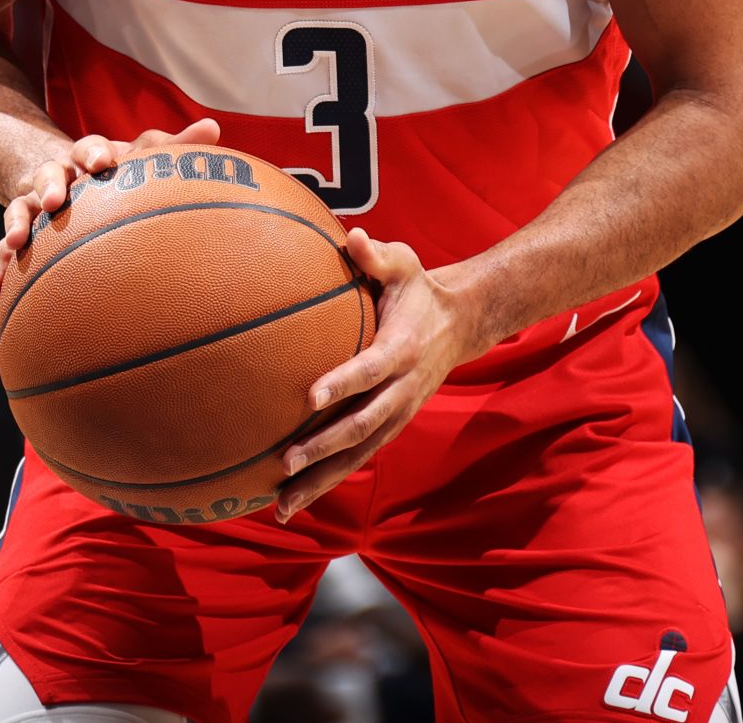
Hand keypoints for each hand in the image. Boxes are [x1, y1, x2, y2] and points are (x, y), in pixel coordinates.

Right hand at [0, 118, 219, 298]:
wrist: (72, 179)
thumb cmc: (119, 172)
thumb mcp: (142, 157)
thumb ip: (175, 147)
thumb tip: (214, 127)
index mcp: (88, 157)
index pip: (89, 148)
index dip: (94, 154)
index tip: (103, 163)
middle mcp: (57, 177)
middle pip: (48, 174)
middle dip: (50, 185)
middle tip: (54, 201)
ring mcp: (35, 205)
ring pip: (19, 209)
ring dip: (14, 224)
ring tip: (13, 243)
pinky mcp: (21, 233)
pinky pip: (2, 251)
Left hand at [276, 230, 484, 519]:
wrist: (459, 325)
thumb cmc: (418, 289)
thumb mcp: (405, 263)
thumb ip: (377, 255)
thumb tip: (352, 237)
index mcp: (400, 349)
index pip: (369, 370)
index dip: (341, 383)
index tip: (308, 397)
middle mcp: (401, 390)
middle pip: (362, 425)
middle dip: (323, 447)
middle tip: (285, 461)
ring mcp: (397, 414)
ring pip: (358, 455)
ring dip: (321, 481)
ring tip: (282, 506)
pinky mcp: (390, 427)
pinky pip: (357, 459)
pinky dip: (327, 482)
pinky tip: (291, 501)